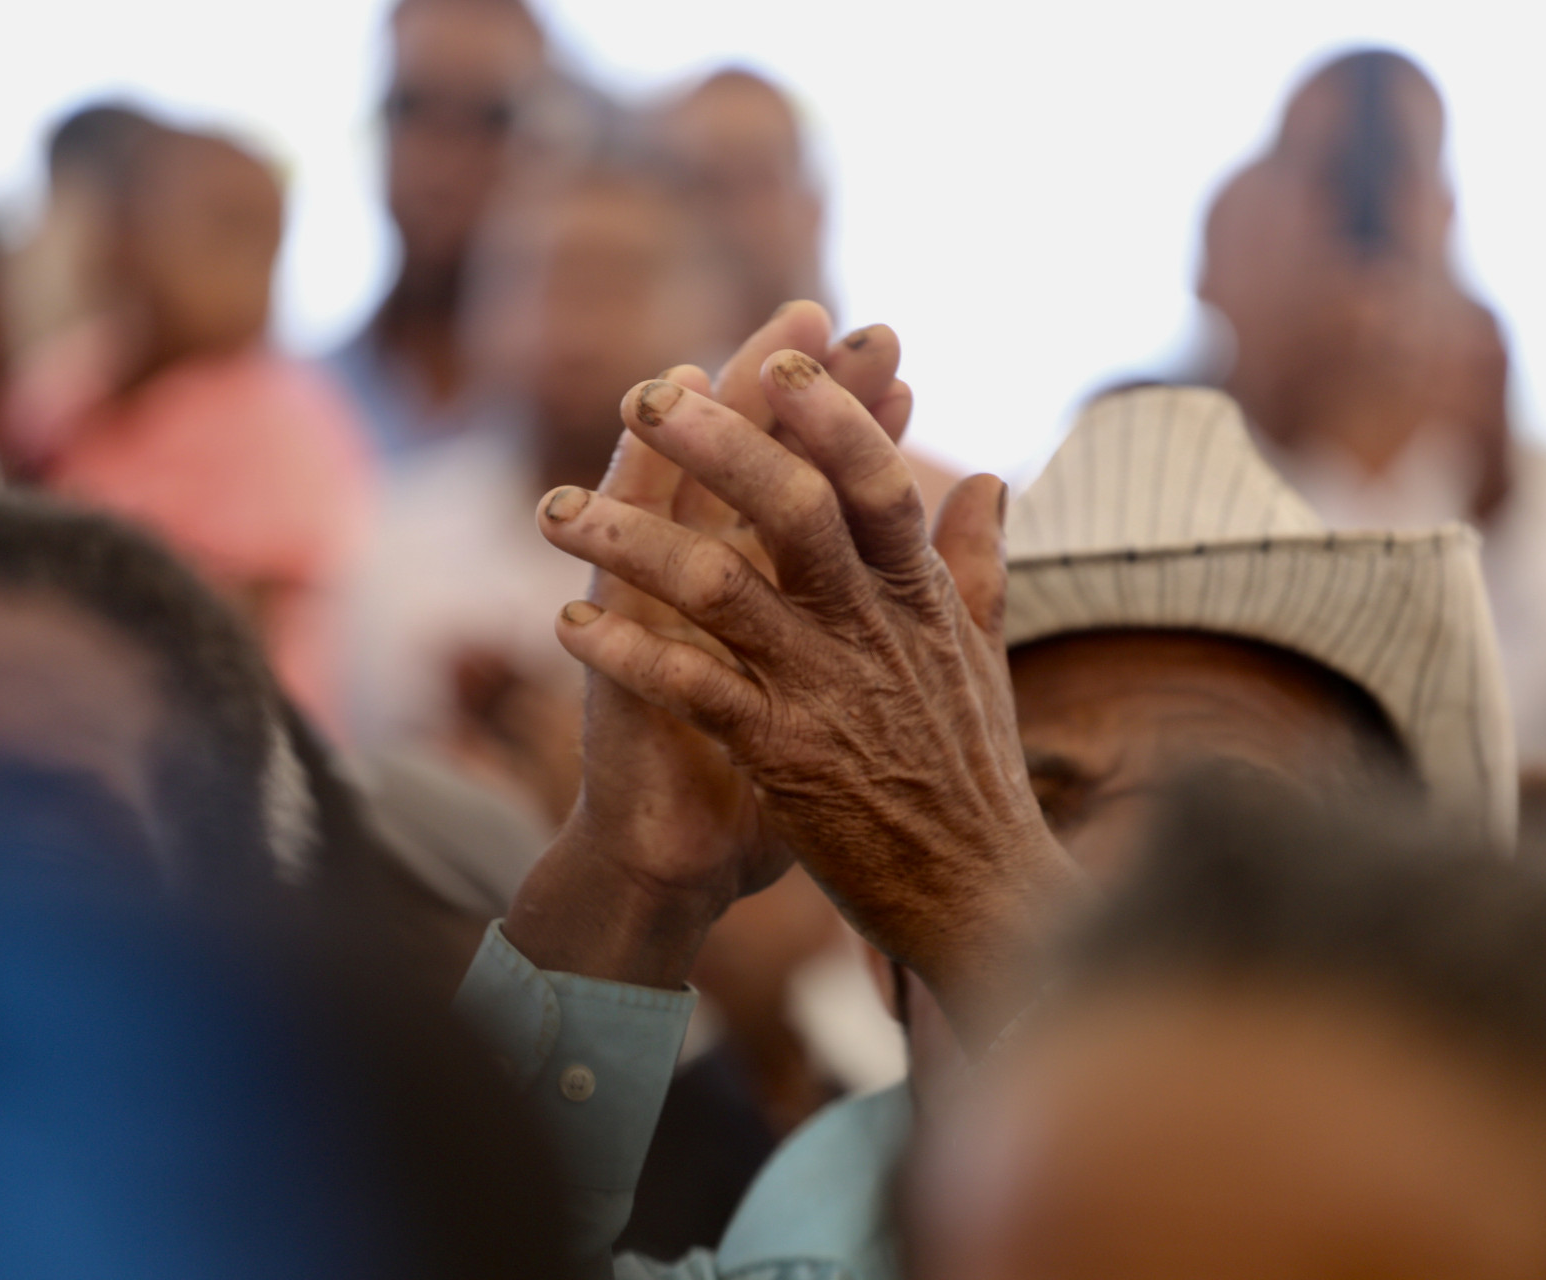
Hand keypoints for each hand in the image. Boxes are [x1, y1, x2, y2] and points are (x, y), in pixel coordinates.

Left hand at [537, 351, 1078, 1044]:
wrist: (982, 896)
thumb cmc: (974, 772)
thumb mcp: (983, 656)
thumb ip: (977, 561)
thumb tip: (991, 476)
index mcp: (919, 597)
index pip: (875, 482)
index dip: (828, 415)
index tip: (777, 359)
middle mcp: (873, 631)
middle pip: (795, 510)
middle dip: (718, 445)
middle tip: (644, 400)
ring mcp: (827, 692)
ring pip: (722, 589)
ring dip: (631, 543)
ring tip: (554, 512)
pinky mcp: (785, 758)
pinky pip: (693, 690)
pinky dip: (627, 656)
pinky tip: (565, 626)